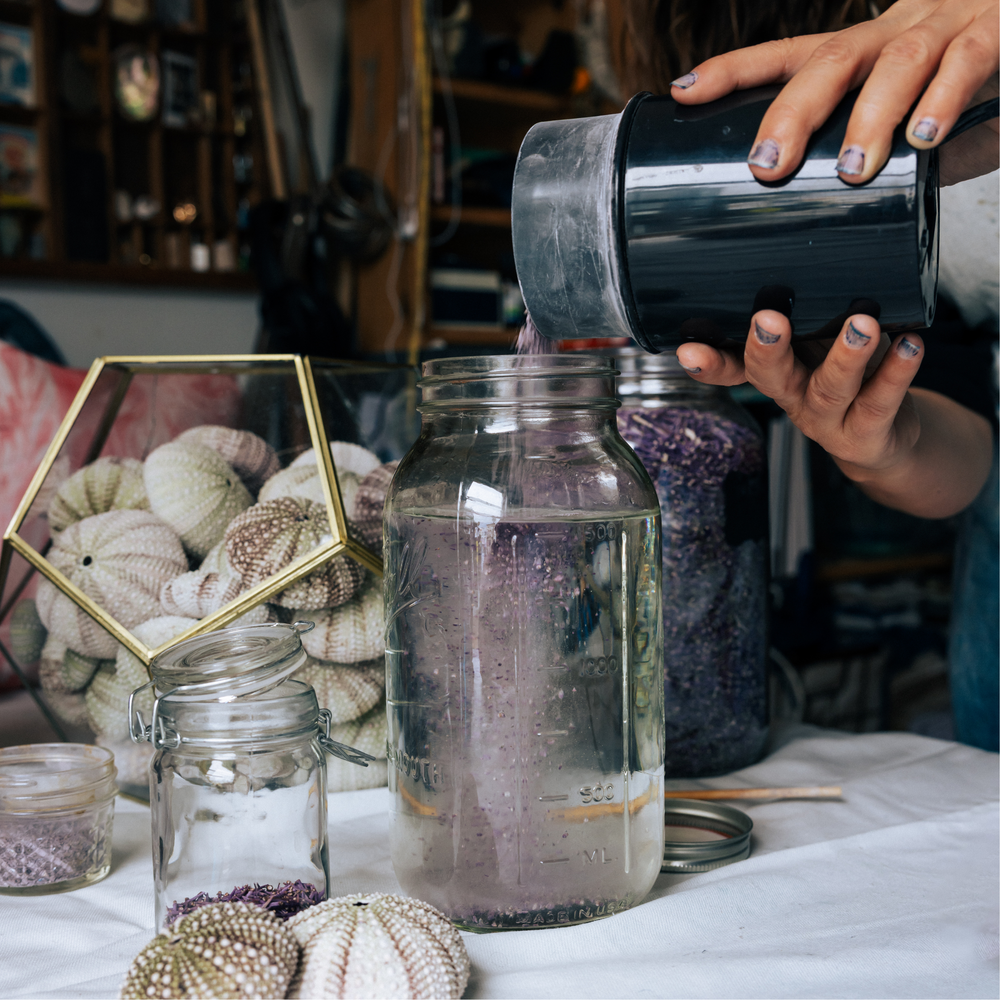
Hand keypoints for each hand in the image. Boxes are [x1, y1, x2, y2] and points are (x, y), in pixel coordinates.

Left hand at [669, 0, 998, 186]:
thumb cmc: (977, 81)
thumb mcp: (913, 119)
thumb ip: (882, 163)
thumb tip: (833, 219)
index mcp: (866, 52)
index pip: (790, 54)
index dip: (735, 70)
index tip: (684, 91)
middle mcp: (897, 30)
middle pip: (830, 58)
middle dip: (792, 111)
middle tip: (767, 165)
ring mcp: (947, 25)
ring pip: (896, 61)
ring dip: (868, 116)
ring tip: (851, 169)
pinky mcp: (998, 29)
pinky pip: (967, 61)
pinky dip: (944, 100)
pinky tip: (924, 138)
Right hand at [676, 311, 921, 474]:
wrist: (883, 437)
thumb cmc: (845, 377)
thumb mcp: (817, 346)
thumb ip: (807, 313)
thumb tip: (802, 246)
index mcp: (775, 374)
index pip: (731, 370)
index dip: (708, 362)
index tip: (687, 349)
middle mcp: (793, 398)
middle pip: (771, 378)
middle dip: (767, 350)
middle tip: (768, 320)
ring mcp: (828, 420)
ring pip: (830, 389)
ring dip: (845, 357)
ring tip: (862, 325)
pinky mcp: (867, 432)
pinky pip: (881, 402)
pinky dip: (897, 372)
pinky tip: (909, 345)